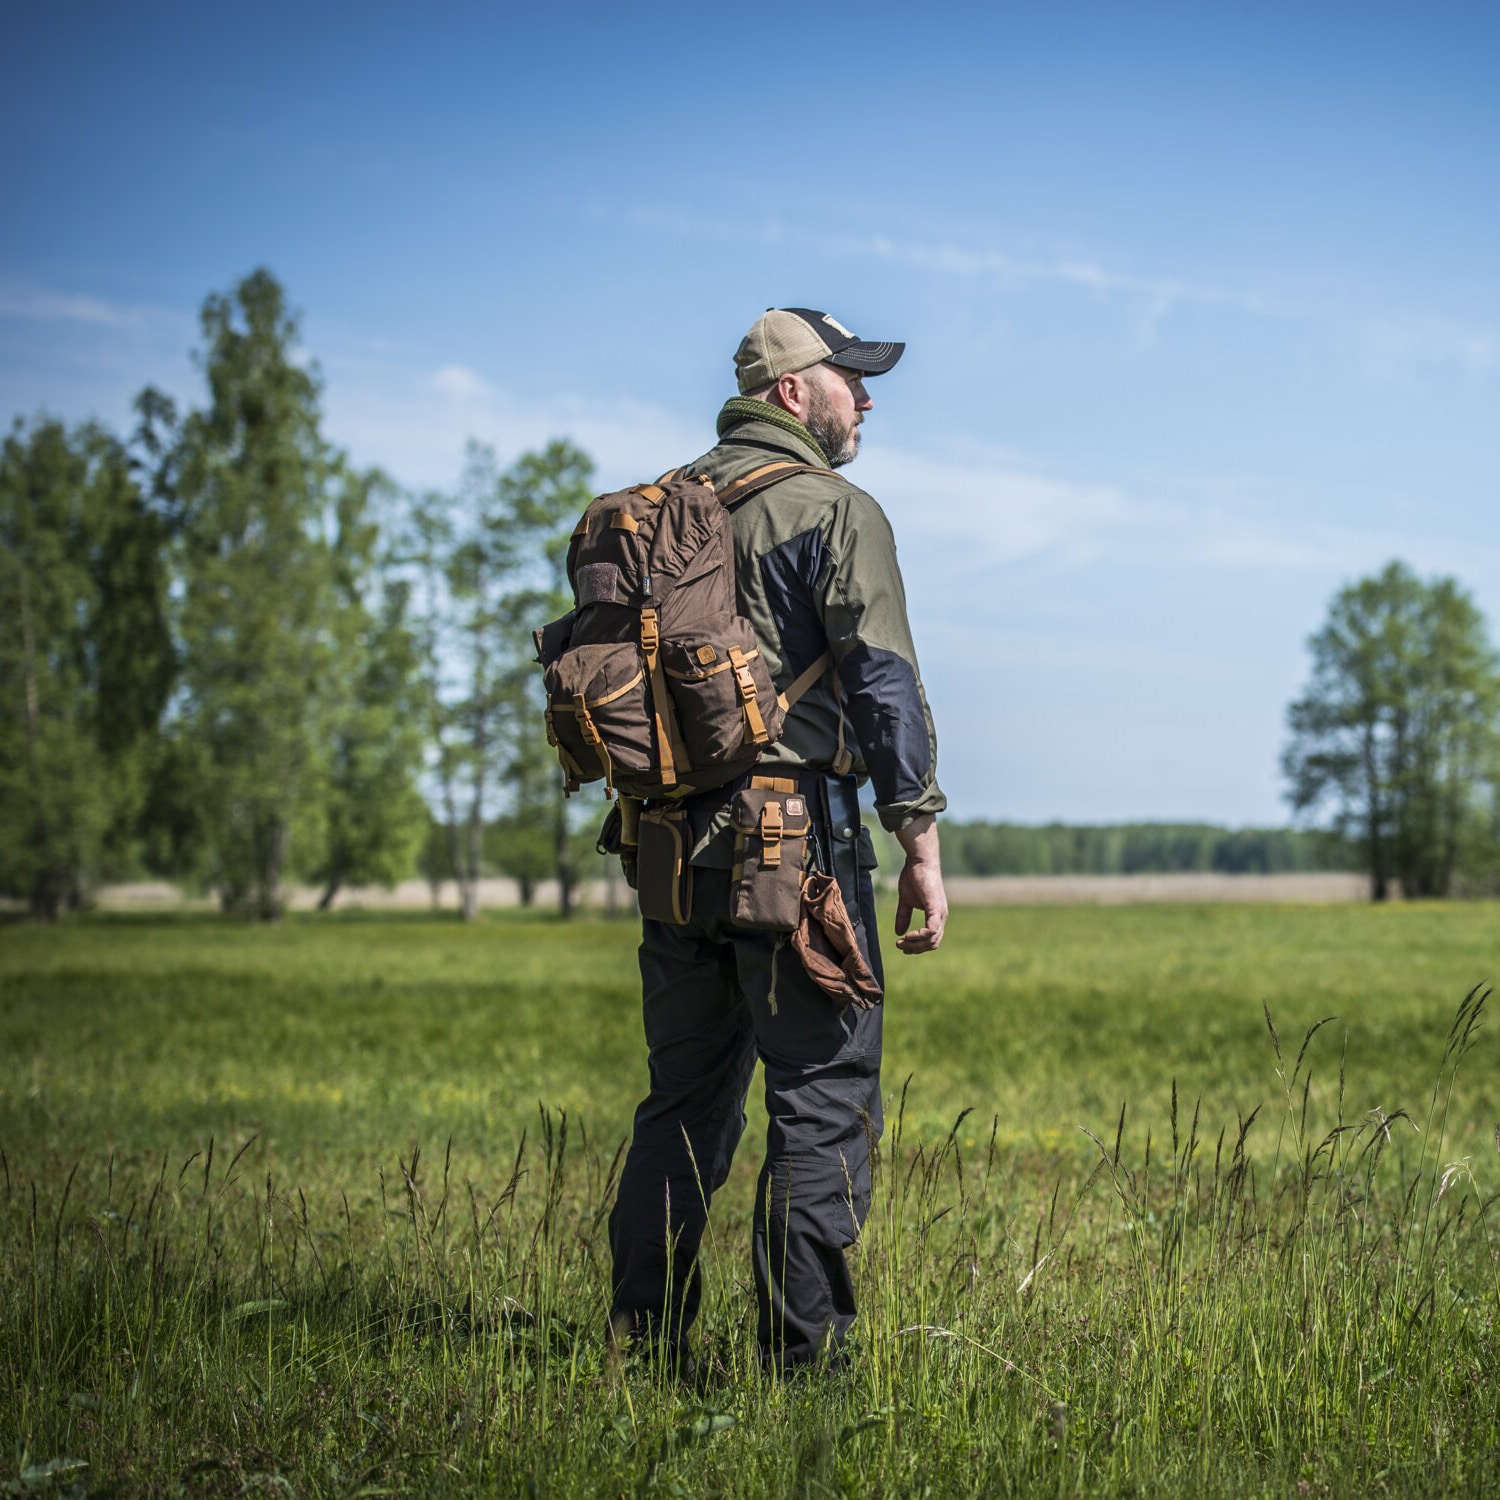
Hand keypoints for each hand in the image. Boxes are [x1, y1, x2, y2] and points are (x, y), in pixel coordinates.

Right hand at [893, 814, 946, 953]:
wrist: (919, 860)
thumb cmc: (914, 877)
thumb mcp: (906, 900)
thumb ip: (904, 916)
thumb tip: (898, 932)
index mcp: (936, 916)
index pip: (931, 940)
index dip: (918, 947)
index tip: (902, 947)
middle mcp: (941, 917)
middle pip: (933, 944)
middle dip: (915, 948)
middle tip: (899, 946)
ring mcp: (940, 913)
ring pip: (933, 940)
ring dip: (916, 944)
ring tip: (901, 942)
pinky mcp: (935, 907)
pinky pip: (932, 929)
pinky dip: (921, 936)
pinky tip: (909, 935)